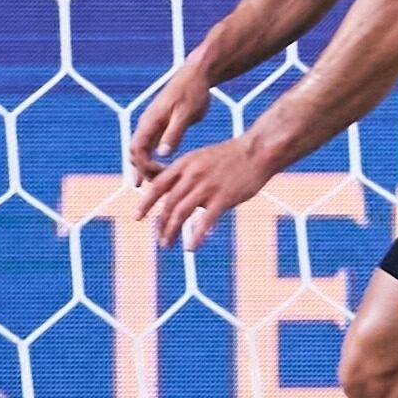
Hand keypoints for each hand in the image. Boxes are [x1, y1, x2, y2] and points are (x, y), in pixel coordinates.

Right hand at [126, 62, 213, 181]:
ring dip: (146, 167)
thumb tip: (162, 154)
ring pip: (142, 151)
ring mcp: (153, 125)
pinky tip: (162, 170)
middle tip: (155, 187)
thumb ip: (174, 133)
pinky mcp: (162, 125)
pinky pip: (152, 146)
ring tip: (154, 185)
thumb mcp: (186, 113)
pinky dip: (153, 159)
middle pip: (136, 153)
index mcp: (149, 122)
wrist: (197, 75)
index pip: (136, 150)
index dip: (142, 166)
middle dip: (142, 170)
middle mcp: (147, 124)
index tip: (156, 177)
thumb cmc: (192, 91)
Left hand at [138, 132, 280, 247]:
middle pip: (168, 204)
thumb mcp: (204, 158)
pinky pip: (204, 221)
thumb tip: (176, 196)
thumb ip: (187, 175)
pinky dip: (195, 236)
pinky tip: (192, 247)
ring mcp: (207, 186)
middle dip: (161, 224)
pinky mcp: (223, 197)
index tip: (137, 217)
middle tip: (160, 239)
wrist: (260, 150)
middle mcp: (192, 175)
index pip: (157, 185)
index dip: (145, 203)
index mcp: (186, 164)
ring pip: (180, 214)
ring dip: (171, 232)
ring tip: (167, 245)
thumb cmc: (234, 156)